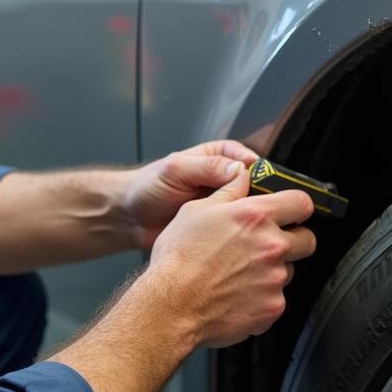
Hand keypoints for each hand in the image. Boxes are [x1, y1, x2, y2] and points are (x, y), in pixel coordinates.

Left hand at [123, 139, 260, 251]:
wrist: (130, 219)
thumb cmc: (146, 188)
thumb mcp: (175, 170)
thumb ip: (206, 167)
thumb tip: (238, 168)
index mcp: (214, 157)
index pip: (243, 156)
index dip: (254, 166)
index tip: (259, 177)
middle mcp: (220, 179)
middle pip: (251, 182)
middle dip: (257, 193)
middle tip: (262, 202)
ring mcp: (220, 203)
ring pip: (246, 206)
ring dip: (250, 213)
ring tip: (252, 220)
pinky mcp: (218, 227)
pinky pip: (236, 227)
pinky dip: (240, 231)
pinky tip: (241, 235)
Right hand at [148, 165, 315, 347]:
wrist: (171, 305)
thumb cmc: (178, 258)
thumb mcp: (195, 210)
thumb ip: (228, 191)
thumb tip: (242, 176)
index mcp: (255, 216)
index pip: (302, 202)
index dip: (297, 206)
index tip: (291, 213)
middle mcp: (272, 246)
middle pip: (307, 239)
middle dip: (292, 240)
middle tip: (267, 244)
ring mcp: (275, 279)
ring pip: (289, 270)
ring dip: (273, 270)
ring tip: (241, 273)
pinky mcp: (273, 308)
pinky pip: (277, 298)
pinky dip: (262, 297)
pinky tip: (237, 295)